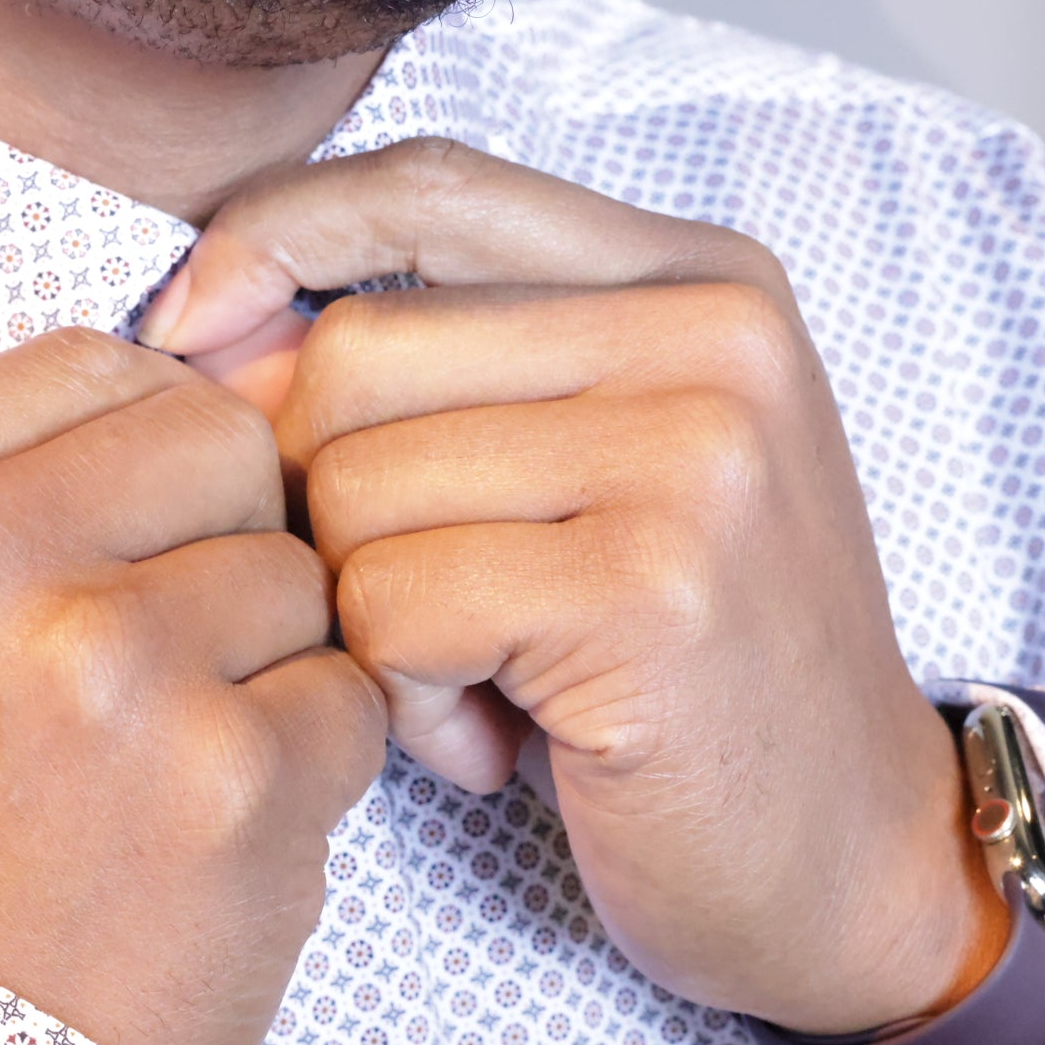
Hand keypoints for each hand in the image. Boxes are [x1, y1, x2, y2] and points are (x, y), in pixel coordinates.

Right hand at [0, 330, 386, 1044]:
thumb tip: (208, 370)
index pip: (98, 365)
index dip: (144, 464)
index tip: (122, 558)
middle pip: (219, 441)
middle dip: (222, 544)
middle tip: (160, 672)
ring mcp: (98, 660)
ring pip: (300, 572)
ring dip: (267, 670)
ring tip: (160, 779)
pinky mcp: (223, 776)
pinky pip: (351, 696)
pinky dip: (312, 771)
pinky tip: (210, 848)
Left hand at [140, 140, 1004, 1038]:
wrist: (855, 861)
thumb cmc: (687, 674)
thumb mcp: (591, 477)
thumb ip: (442, 374)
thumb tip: (206, 329)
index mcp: (700, 280)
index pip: (431, 184)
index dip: (275, 238)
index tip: (190, 333)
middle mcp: (711, 340)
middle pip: (353, 355)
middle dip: (330, 506)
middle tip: (429, 615)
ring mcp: (695, 458)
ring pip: (354, 490)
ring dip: (374, 625)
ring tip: (485, 686)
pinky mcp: (648, 591)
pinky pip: (392, 611)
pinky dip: (408, 705)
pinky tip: (502, 747)